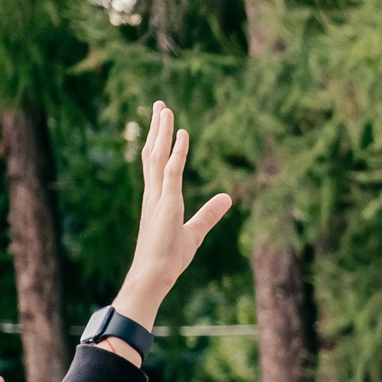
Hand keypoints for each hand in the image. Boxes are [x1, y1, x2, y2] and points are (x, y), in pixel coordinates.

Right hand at [110, 102, 232, 330]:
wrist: (154, 276)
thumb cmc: (168, 258)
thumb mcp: (194, 232)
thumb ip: (210, 213)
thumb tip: (228, 197)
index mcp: (157, 198)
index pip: (156, 163)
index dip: (160, 141)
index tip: (164, 123)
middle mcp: (153, 193)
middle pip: (153, 153)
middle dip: (156, 128)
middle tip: (159, 105)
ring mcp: (158, 197)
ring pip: (157, 156)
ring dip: (162, 132)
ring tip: (165, 109)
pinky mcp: (166, 204)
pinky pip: (172, 172)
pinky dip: (178, 152)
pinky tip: (182, 135)